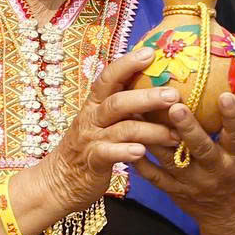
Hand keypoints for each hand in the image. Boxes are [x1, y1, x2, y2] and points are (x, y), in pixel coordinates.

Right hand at [30, 45, 183, 211]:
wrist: (59, 180)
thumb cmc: (89, 146)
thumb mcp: (101, 121)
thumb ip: (122, 106)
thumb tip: (154, 86)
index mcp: (94, 104)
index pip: (108, 77)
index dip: (127, 64)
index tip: (150, 53)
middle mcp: (91, 118)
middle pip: (118, 102)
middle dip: (147, 97)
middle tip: (174, 95)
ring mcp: (90, 139)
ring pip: (122, 129)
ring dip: (151, 131)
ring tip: (175, 134)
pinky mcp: (92, 162)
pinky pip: (109, 154)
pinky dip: (125, 152)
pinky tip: (142, 152)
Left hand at [132, 92, 234, 234]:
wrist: (231, 216)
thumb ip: (234, 125)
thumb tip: (231, 83)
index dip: (232, 117)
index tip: (225, 95)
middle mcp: (216, 170)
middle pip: (201, 148)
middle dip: (188, 128)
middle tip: (175, 106)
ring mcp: (193, 183)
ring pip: (170, 159)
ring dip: (153, 136)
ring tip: (137, 111)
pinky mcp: (175, 192)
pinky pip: (154, 175)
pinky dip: (140, 159)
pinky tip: (126, 139)